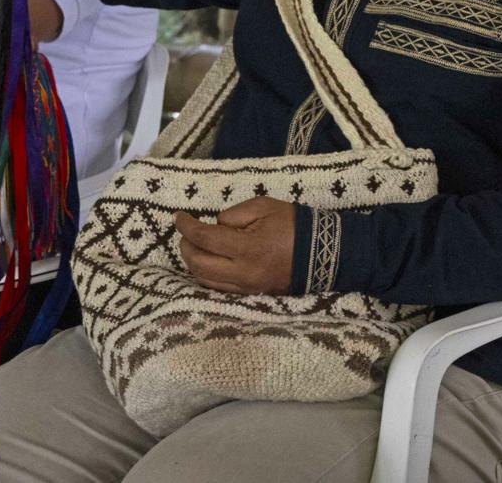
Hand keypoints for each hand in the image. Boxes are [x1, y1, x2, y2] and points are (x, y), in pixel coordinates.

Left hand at [175, 196, 295, 294]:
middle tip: (186, 231)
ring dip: (192, 262)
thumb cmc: (293, 225)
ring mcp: (246, 287)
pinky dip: (205, 274)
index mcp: (248, 248)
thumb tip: (217, 225)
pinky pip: (217, 287)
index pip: (205, 238)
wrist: (322, 253)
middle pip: (198, 264)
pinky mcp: (250, 293)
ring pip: (204, 280)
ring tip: (194, 245)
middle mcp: (243, 273)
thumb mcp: (265, 206)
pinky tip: (206, 260)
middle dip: (185, 246)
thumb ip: (235, 213)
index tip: (179, 216)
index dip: (187, 226)